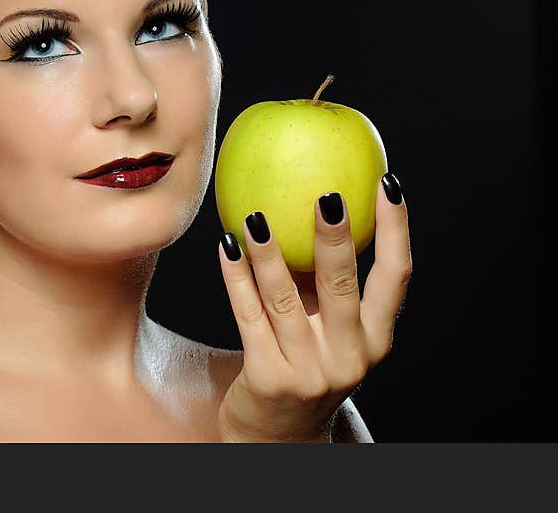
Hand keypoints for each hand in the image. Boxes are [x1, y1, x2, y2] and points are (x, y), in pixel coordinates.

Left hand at [216, 174, 411, 442]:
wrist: (277, 435)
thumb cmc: (304, 363)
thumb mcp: (327, 330)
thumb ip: (325, 282)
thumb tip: (306, 203)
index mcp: (375, 339)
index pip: (396, 277)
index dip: (396, 230)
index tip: (388, 185)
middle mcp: (349, 357)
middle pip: (343, 286)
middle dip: (336, 238)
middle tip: (326, 195)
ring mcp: (308, 372)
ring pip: (285, 300)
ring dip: (269, 254)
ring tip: (255, 216)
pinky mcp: (268, 378)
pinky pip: (248, 316)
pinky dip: (236, 278)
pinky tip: (226, 245)